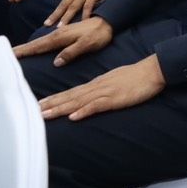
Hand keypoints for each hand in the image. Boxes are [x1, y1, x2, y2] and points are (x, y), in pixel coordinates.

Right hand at [14, 16, 112, 66]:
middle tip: (6, 55)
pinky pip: (47, 41)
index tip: (11, 55)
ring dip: (27, 47)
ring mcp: (61, 33)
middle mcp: (58, 34)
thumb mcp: (87, 44)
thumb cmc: (99, 34)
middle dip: (21, 49)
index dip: (25, 51)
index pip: (38, 46)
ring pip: (40, 42)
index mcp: (61, 37)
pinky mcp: (65, 34)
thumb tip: (56, 62)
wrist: (109, 21)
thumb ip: (72, 52)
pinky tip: (35, 48)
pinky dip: (38, 45)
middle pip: (35, 43)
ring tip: (15, 52)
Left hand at [38, 55, 164, 121]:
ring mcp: (105, 92)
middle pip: (70, 97)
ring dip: (61, 108)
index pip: (71, 92)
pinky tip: (73, 117)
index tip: (40, 104)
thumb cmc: (135, 77)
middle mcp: (96, 87)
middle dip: (51, 104)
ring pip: (78, 101)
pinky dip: (84, 111)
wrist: (152, 70)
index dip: (55, 99)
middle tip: (34, 111)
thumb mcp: (114, 82)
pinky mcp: (115, 99)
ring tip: (45, 115)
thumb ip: (102, 89)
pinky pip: (97, 106)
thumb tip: (90, 97)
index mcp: (96, 84)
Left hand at [47, 0, 121, 25]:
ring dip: (66, 17)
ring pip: (73, 6)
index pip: (63, 1)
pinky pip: (88, 6)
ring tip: (60, 27)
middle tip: (47, 24)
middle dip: (55, 15)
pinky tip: (82, 23)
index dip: (56, 12)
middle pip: (64, 4)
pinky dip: (85, 15)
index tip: (50, 20)